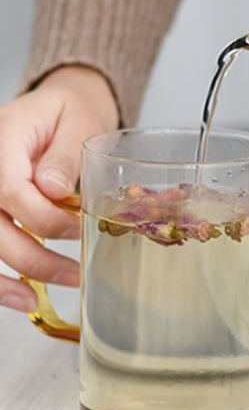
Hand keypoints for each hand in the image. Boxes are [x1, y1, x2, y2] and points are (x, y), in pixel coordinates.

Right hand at [0, 66, 117, 312]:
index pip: (10, 189)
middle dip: (31, 257)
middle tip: (74, 275)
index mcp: (3, 138)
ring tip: (33, 301)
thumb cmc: (67, 114)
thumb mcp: (77, 121)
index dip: (46, 218)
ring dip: (4, 277)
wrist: (54, 108)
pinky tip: (18, 297)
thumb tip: (53, 190)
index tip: (81, 230)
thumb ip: (65, 155)